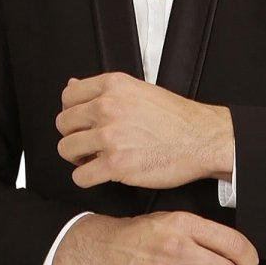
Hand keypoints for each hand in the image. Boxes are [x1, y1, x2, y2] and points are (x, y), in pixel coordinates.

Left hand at [56, 71, 232, 189]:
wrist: (202, 139)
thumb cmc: (176, 118)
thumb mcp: (137, 90)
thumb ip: (104, 90)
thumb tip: (72, 86)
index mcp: (112, 86)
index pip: (67, 98)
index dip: (73, 113)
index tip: (82, 123)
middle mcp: (107, 107)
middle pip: (63, 124)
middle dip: (74, 136)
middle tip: (89, 143)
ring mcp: (110, 136)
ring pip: (66, 150)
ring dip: (78, 158)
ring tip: (95, 158)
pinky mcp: (115, 164)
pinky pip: (80, 176)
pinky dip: (87, 178)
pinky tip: (101, 173)